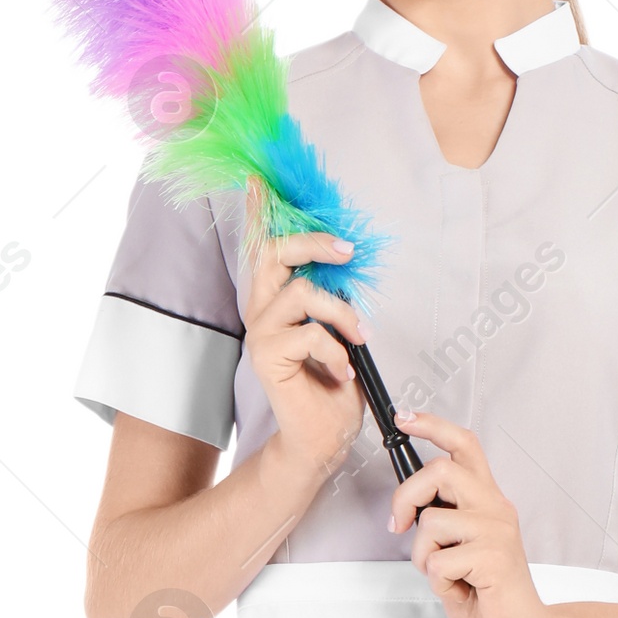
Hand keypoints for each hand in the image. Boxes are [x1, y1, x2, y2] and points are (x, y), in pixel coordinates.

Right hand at [242, 232, 366, 482]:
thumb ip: (331, 294)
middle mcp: (261, 310)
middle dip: (313, 242)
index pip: (263, 246)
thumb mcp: (339, 329)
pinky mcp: (267, 359)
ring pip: (301, 294)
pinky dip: (336, 350)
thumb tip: (341, 253)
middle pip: (273, 253)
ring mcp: (261, 334)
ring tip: (359, 338)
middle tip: (346, 249)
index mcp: (275, 299)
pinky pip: (309, 334)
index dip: (259, 212)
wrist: (323, 439)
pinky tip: (343, 370)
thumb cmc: (332, 386)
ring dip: (341, 314)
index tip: (258, 178)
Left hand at [389, 415, 545, 617]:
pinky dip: (437, 582)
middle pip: (441, 471)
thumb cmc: (487, 595)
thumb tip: (408, 509)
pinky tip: (460, 589)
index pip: (465, 447)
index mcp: (487, 501)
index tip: (406, 417)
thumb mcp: (457, 548)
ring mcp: (497, 531)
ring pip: (432, 522)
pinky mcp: (494, 558)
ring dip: (423, 556)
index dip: (433, 426)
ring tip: (445, 574)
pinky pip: (438, 561)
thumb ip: (440, 522)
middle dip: (406, 496)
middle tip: (398, 525)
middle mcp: (496, 508)